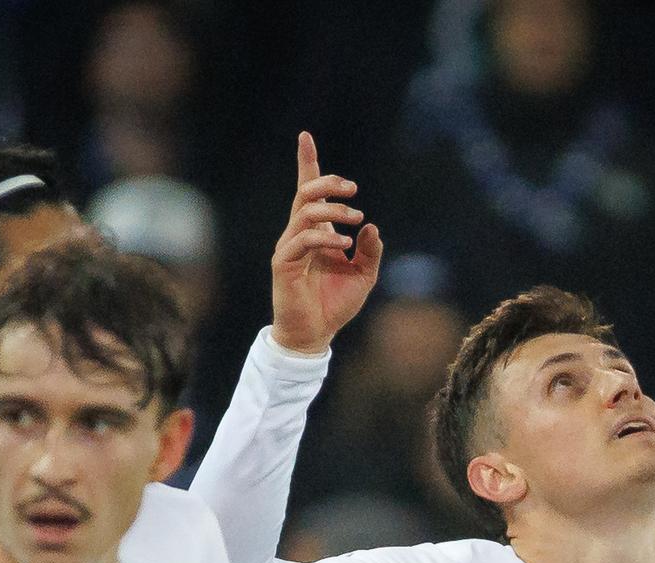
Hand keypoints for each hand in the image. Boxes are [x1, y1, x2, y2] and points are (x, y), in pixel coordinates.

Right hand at [270, 131, 381, 354]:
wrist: (315, 334)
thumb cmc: (335, 305)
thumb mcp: (364, 275)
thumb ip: (370, 252)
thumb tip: (371, 227)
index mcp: (316, 232)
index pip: (308, 191)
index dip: (307, 163)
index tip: (305, 136)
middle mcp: (299, 234)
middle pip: (306, 193)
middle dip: (328, 183)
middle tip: (353, 190)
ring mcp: (289, 247)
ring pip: (304, 212)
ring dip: (333, 211)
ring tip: (356, 219)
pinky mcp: (284, 264)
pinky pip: (302, 240)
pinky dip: (325, 237)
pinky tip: (344, 245)